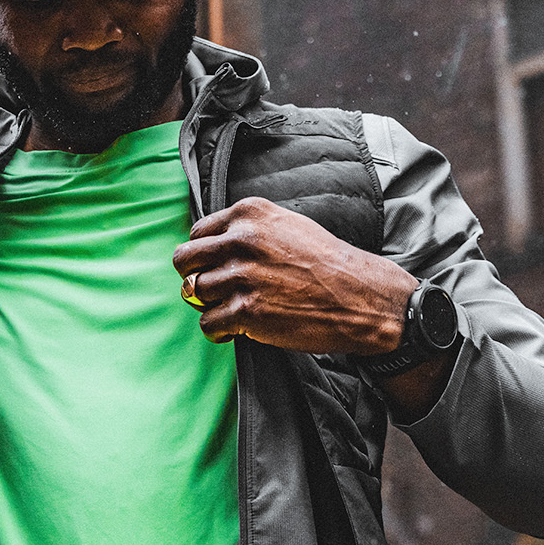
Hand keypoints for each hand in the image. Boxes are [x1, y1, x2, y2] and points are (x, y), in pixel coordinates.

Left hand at [172, 197, 417, 354]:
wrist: (359, 297)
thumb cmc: (327, 263)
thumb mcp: (287, 225)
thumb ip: (248, 230)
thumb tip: (212, 247)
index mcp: (249, 215)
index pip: (197, 233)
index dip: (202, 254)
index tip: (214, 267)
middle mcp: (241, 240)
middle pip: (184, 260)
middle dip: (193, 276)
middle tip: (211, 289)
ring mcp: (242, 276)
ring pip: (194, 292)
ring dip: (210, 304)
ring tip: (232, 310)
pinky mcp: (246, 311)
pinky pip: (207, 322)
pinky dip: (218, 330)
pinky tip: (236, 329)